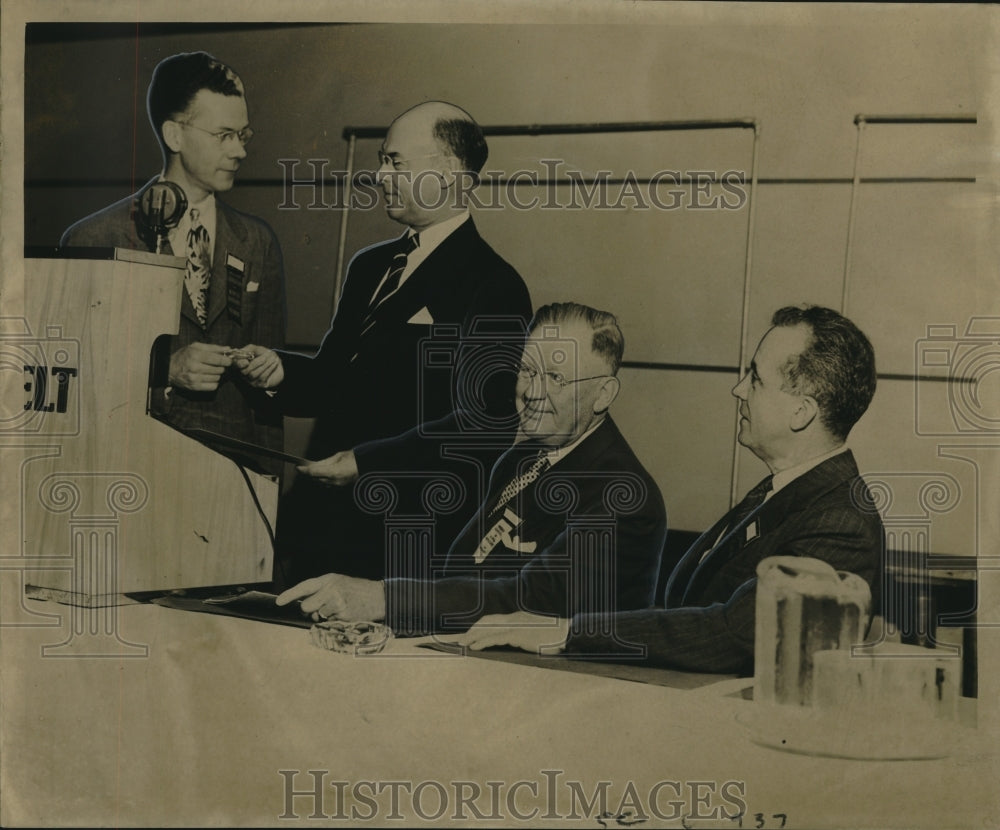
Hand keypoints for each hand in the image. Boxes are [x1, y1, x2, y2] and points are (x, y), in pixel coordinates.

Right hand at [168, 342, 232, 391]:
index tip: (229, 360)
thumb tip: (228, 349)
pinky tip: (209, 378)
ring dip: (217, 374)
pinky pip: (213, 386)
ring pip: (217, 378)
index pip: (217, 359)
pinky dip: (214, 382)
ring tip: (211, 371)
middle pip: (219, 369)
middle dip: (221, 367)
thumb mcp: (195, 347)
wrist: (169, 369)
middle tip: (218, 365)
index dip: (226, 360)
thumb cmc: (183, 356)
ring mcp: (194, 378)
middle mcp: (195, 367)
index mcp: (195, 355)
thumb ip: (213, 347)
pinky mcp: (195, 387)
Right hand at [232, 344, 283, 388]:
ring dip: (265, 365)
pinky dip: (269, 369)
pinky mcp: (258, 384)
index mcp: (240, 363)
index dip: (239, 364)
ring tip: (273, 358)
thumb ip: (249, 349)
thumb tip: (243, 352)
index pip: (235, 365)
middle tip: (267, 356)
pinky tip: (274, 363)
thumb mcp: (256, 349)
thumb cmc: (264, 354)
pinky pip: (262, 377)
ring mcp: (250, 380)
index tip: (246, 362)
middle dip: (257, 363)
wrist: (276, 362)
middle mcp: (242, 373)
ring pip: (253, 374)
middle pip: (245, 371)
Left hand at [275, 573, 385, 621]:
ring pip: (318, 616)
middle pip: (307, 606)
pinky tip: (346, 613)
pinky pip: (329, 623)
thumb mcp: (339, 582)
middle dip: (312, 610)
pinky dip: (335, 621)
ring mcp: (337, 603)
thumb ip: (321, 590)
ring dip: (325, 616)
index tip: (279, 602)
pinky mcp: (343, 616)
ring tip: (339, 609)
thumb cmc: (357, 590)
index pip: (305, 587)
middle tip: (324, 607)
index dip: (290, 595)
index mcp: (329, 579)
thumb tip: (302, 603)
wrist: (379, 597)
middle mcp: (332, 590)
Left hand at [296, 451, 358, 485]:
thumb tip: (313, 465)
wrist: (367, 466)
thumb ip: (324, 462)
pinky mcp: (340, 486)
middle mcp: (335, 481)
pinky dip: (321, 479)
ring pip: (320, 482)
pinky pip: (327, 483)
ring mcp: (338, 485)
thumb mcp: (338, 456)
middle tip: (301, 468)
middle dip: (308, 473)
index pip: (314, 472)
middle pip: (315, 478)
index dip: (304, 470)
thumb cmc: (354, 458)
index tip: (297, 467)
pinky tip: (319, 474)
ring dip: (314, 477)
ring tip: (309, 471)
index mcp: (334, 472)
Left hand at [454, 612, 570, 654]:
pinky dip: (483, 642)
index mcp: (518, 617)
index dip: (479, 626)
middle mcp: (515, 618)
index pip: (493, 620)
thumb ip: (522, 636)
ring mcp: (516, 625)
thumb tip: (512, 644)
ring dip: (473, 636)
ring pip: (488, 629)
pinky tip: (475, 647)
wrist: (567, 634)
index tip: (469, 634)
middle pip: (487, 621)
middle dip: (472, 630)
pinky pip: (496, 638)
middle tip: (461, 640)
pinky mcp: (518, 634)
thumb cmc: (554, 638)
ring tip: (463, 644)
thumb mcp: (535, 635)